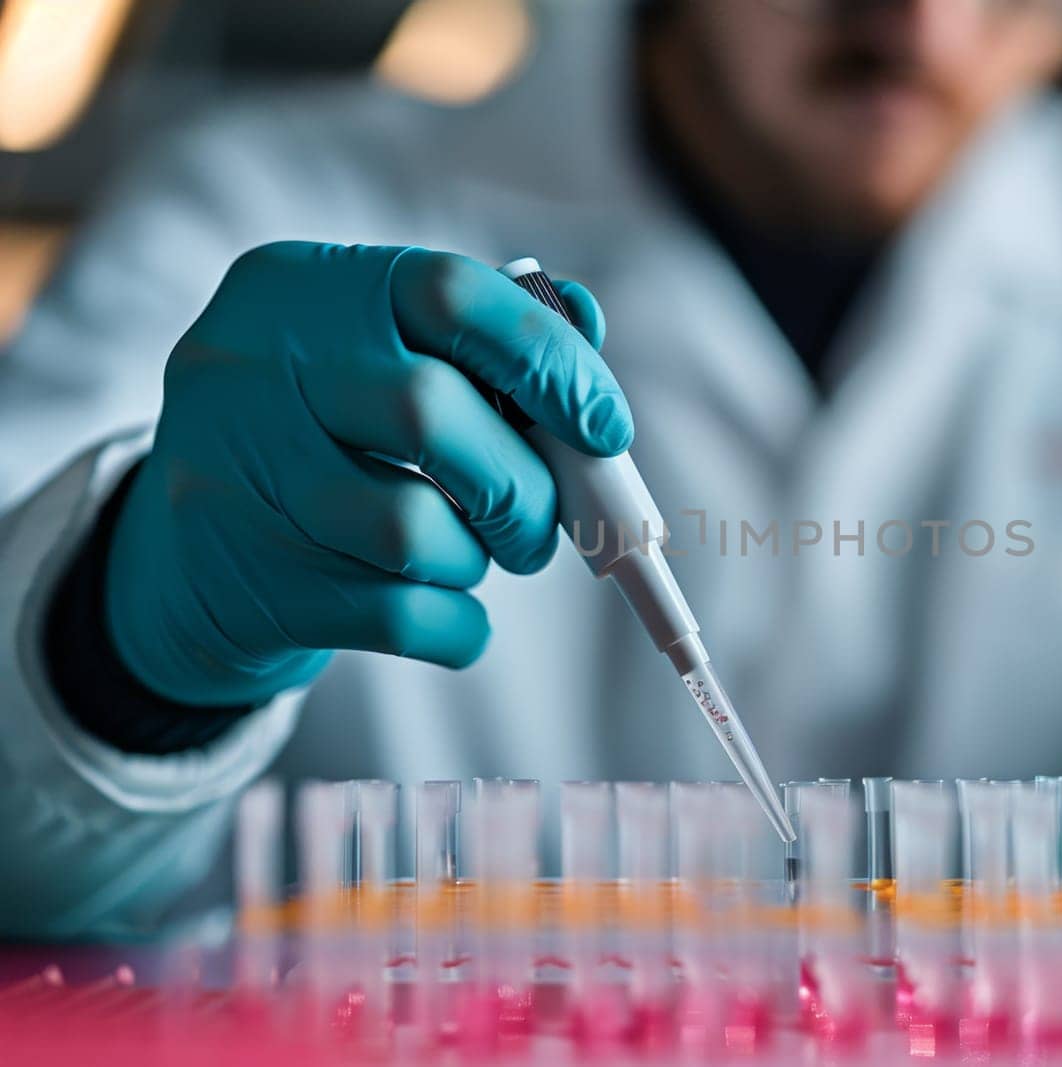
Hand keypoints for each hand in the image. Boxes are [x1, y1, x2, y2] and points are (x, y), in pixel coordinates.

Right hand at [106, 241, 630, 706]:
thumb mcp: (385, 357)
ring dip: (479, 560)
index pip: (451, 294)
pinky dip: (457, 627)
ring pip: (414, 531)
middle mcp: (249, 365)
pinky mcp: (242, 579)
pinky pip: (399, 618)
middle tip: (541, 522)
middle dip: (523, 486)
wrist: (183, 552)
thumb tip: (586, 326)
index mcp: (301, 286)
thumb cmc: (329, 434)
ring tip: (471, 555)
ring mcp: (232, 474)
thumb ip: (490, 335)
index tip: (607, 428)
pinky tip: (448, 614)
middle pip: (434, 416)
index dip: (552, 362)